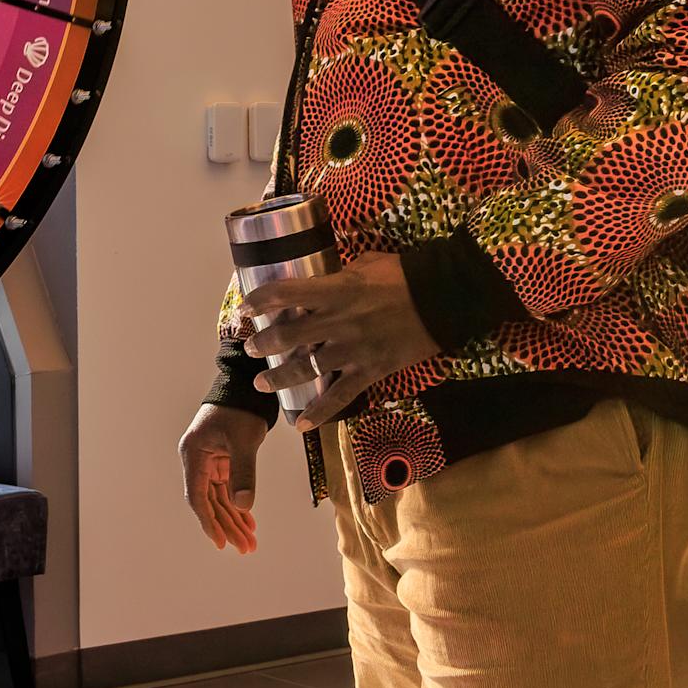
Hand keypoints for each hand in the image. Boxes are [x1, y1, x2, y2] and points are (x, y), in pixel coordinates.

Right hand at [179, 403, 269, 552]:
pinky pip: (227, 491)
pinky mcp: (221, 462)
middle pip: (210, 502)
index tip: (221, 542)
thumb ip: (243, 472)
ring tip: (250, 543)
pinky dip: (238, 507)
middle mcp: (198, 461)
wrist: (246, 389)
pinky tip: (249, 524)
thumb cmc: (240, 410)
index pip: (197, 496)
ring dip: (234, 520)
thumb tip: (244, 506)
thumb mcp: (244, 440)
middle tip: (245, 548)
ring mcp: (209, 463)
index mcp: (194, 454)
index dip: (208, 521)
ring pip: (219, 500)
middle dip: (227, 526)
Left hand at [242, 251, 441, 426]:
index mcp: (334, 290)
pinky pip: (341, 396)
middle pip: (288, 336)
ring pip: (307, 370)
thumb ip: (339, 277)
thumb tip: (323, 282)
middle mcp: (338, 321)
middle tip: (252, 348)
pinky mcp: (371, 370)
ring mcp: (353, 349)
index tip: (244, 309)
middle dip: (264, 344)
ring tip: (263, 383)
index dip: (259, 301)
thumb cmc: (404, 274)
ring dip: (280, 378)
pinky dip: (320, 412)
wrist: (444, 298)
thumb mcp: (365, 264)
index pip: (285, 294)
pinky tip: (302, 424)